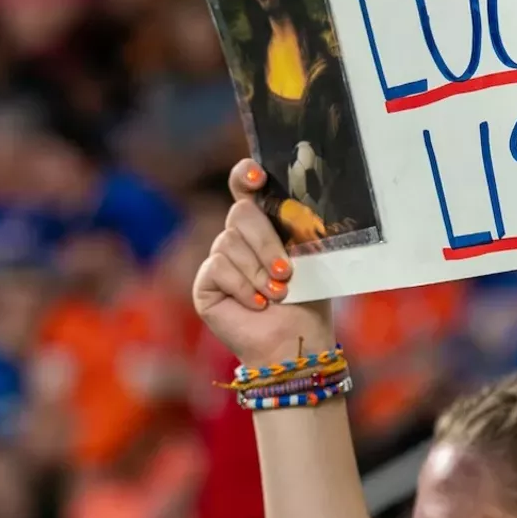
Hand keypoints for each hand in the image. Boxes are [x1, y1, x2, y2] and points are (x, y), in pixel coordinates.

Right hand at [193, 159, 332, 368]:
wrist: (296, 341)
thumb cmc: (308, 300)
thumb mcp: (310, 258)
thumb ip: (297, 229)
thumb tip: (295, 208)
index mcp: (266, 225)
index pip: (246, 188)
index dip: (245, 176)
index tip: (257, 176)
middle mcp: (239, 238)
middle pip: (240, 213)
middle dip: (266, 242)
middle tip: (286, 271)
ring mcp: (219, 259)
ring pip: (229, 242)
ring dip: (258, 271)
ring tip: (277, 295)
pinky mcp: (206, 283)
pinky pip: (218, 268)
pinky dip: (242, 287)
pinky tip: (257, 304)